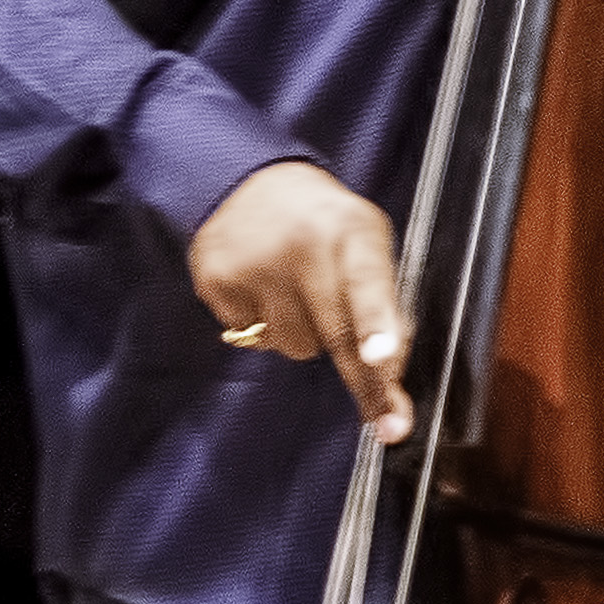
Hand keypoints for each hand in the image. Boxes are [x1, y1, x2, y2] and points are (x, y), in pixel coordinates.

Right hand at [188, 161, 410, 445]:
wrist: (247, 181)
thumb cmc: (322, 223)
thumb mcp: (365, 242)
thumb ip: (383, 301)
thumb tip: (388, 373)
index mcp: (349, 231)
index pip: (366, 284)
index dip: (376, 327)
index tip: (382, 361)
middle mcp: (300, 247)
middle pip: (334, 333)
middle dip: (365, 382)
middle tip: (386, 422)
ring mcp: (252, 266)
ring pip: (295, 347)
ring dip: (305, 339)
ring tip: (298, 297)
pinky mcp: (215, 281)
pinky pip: (253, 339)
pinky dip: (265, 328)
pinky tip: (264, 293)